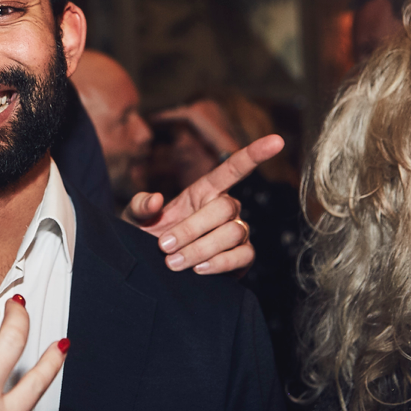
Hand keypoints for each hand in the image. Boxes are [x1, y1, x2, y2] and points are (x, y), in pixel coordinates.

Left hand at [123, 134, 283, 274]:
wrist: (151, 267)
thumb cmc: (145, 235)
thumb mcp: (133, 217)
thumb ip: (140, 204)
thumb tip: (156, 200)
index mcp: (204, 191)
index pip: (233, 169)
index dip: (254, 154)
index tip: (276, 141)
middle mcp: (226, 208)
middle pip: (224, 209)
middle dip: (191, 229)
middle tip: (164, 246)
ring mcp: (236, 232)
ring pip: (232, 233)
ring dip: (200, 249)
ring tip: (174, 262)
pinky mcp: (241, 257)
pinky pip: (243, 256)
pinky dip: (221, 263)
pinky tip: (199, 269)